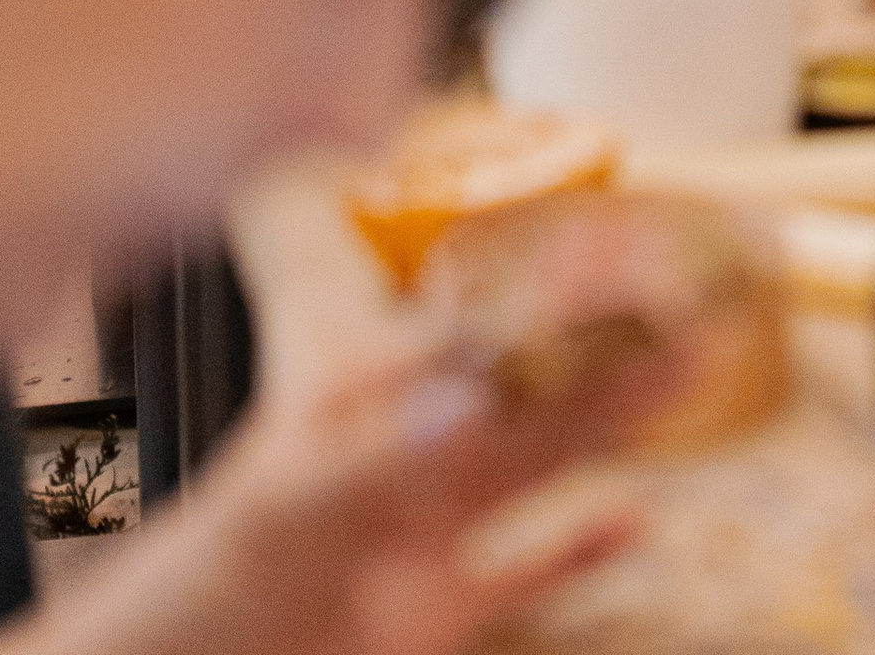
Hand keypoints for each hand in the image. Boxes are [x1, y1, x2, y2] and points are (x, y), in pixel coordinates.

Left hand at [26, 323, 687, 654]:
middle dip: (607, 346)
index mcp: (359, 406)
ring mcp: (421, 542)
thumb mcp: (276, 523)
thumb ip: (378, 462)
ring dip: (611, 428)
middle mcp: (402, 461)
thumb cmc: (177, 608)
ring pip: (538, 467)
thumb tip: (469, 396)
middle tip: (697, 303)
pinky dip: (583, 550)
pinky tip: (637, 523)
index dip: (556, 288)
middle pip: (525, 388)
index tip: (638, 256)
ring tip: (689, 376)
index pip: (477, 326)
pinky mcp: (432, 622)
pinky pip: (524, 577)